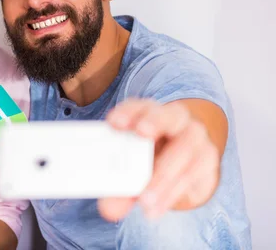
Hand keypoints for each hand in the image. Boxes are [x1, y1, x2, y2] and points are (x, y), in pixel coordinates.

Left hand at [99, 99, 219, 220]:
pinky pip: (194, 172)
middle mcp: (172, 119)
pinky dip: (173, 192)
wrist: (183, 170)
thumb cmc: (149, 160)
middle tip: (141, 132)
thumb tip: (108, 209)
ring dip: (163, 175)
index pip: (137, 106)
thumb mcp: (130, 171)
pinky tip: (156, 208)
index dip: (127, 112)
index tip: (114, 123)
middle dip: (154, 122)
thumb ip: (118, 187)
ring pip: (184, 148)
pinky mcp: (207, 158)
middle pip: (167, 115)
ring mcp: (193, 136)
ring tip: (144, 200)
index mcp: (147, 113)